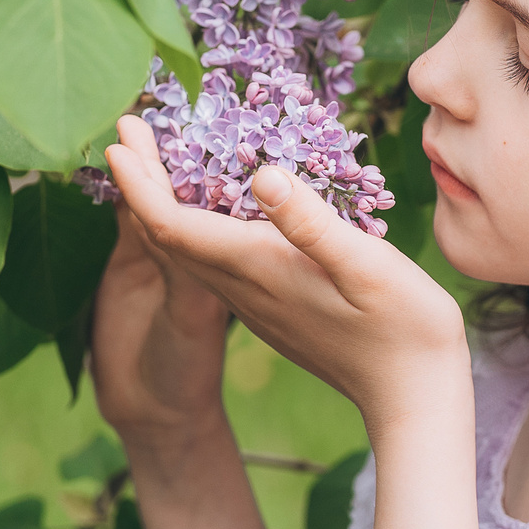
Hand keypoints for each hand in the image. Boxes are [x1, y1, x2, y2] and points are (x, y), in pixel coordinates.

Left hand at [100, 115, 468, 435]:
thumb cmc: (403, 329)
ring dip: (162, 203)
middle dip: (140, 182)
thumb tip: (262, 175)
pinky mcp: (271, 310)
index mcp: (257, 270)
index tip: (117, 137)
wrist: (412, 397)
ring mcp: (254, 304)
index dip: (138, 182)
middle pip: (166, 235)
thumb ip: (310, 223)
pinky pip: (211, 263)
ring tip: (154, 158)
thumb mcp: (367, 266)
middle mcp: (243, 289)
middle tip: (126, 130)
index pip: (171, 225)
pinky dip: (193, 225)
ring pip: (186, 252)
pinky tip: (210, 205)